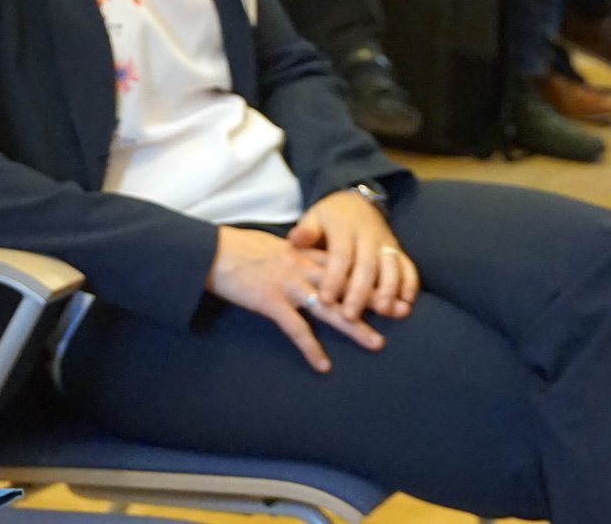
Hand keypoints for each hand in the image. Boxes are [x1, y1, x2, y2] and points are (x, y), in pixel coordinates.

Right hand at [207, 226, 385, 372]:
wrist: (210, 251)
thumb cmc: (238, 248)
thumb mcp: (273, 245)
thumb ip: (296, 254)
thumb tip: (310, 260)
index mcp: (302, 254)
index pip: (344, 265)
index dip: (370, 277)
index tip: (393, 288)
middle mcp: (301, 267)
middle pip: (345, 285)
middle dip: (373, 301)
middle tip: (400, 314)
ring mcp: (287, 285)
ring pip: (329, 307)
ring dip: (354, 327)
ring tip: (376, 343)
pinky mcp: (270, 302)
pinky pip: (296, 329)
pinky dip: (311, 348)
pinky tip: (323, 365)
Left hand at [287, 189, 419, 323]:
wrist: (355, 200)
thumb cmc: (329, 217)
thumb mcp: (313, 217)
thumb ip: (306, 231)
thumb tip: (295, 239)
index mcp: (343, 228)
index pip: (339, 255)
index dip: (334, 278)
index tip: (325, 299)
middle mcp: (367, 236)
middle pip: (366, 265)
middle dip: (359, 292)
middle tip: (350, 316)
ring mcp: (385, 243)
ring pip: (391, 267)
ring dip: (389, 289)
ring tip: (383, 311)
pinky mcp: (398, 250)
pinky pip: (409, 266)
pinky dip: (410, 283)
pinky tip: (406, 303)